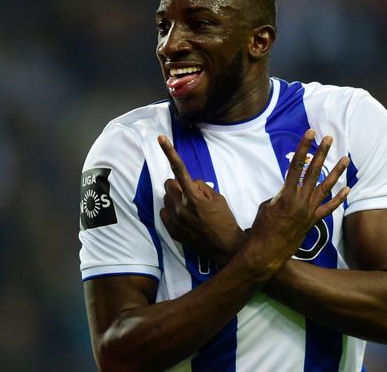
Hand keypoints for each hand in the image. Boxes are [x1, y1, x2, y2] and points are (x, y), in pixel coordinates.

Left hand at [158, 135, 245, 263]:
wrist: (225, 248)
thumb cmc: (225, 220)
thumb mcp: (219, 199)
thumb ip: (202, 188)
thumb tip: (191, 183)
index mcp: (194, 197)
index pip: (180, 169)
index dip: (170, 152)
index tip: (160, 138)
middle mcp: (181, 207)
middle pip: (168, 184)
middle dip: (177, 184)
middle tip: (190, 192)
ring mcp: (175, 220)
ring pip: (166, 199)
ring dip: (175, 198)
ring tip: (189, 208)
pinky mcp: (172, 231)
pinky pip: (165, 213)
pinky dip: (173, 211)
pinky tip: (185, 218)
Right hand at [245, 129, 349, 272]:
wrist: (267, 252)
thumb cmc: (261, 228)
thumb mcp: (266, 206)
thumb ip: (279, 195)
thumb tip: (286, 193)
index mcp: (287, 194)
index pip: (296, 165)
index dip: (303, 147)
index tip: (309, 134)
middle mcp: (301, 200)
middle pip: (314, 171)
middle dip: (322, 153)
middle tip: (329, 139)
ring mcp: (309, 211)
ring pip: (326, 187)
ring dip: (336, 172)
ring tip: (345, 159)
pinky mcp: (313, 221)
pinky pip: (329, 208)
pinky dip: (338, 198)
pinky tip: (346, 188)